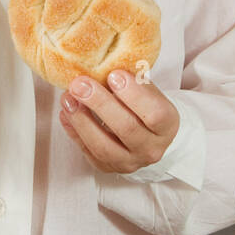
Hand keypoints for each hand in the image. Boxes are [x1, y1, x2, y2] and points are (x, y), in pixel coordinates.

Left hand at [59, 70, 179, 173]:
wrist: (148, 137)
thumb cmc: (146, 108)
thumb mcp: (150, 92)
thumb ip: (134, 82)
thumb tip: (108, 66)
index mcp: (167, 126)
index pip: (155, 114)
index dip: (134, 94)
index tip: (114, 74)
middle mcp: (151, 149)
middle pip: (126, 128)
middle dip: (100, 103)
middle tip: (80, 83)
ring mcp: (129, 162)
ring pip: (103, 146)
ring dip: (82, 120)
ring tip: (68, 98)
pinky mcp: (108, 168)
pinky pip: (88, 153)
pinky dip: (74, 132)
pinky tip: (66, 113)